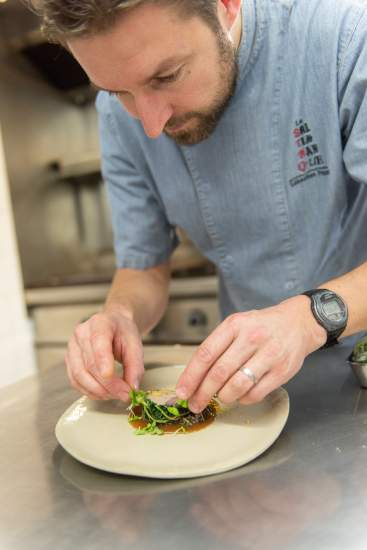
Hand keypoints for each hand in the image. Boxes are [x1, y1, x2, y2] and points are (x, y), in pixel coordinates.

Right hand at [65, 308, 143, 400]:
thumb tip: (133, 388)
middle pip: (90, 364)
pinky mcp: (69, 360)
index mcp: (100, 323)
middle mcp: (81, 333)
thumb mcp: (135, 344)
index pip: (98, 341)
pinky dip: (90, 391)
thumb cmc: (123, 333)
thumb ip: (135, 366)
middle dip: (108, 384)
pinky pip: (75, 381)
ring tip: (116, 395)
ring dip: (98, 391)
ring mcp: (72, 347)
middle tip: (125, 394)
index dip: (103, 360)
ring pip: (79, 375)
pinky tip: (104, 394)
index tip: (110, 376)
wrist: (113, 325)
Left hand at [176, 295, 326, 411]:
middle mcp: (251, 338)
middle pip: (219, 372)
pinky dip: (243, 399)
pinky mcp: (282, 371)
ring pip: (237, 386)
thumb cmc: (262, 326)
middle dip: (202, 393)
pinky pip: (255, 393)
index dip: (191, 376)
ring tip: (220, 397)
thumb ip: (218, 346)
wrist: (299, 322)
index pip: (206, 353)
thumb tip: (194, 376)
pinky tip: (240, 395)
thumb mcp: (237, 325)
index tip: (182, 391)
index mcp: (235, 325)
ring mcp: (268, 354)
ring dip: (223, 397)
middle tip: (194, 404)